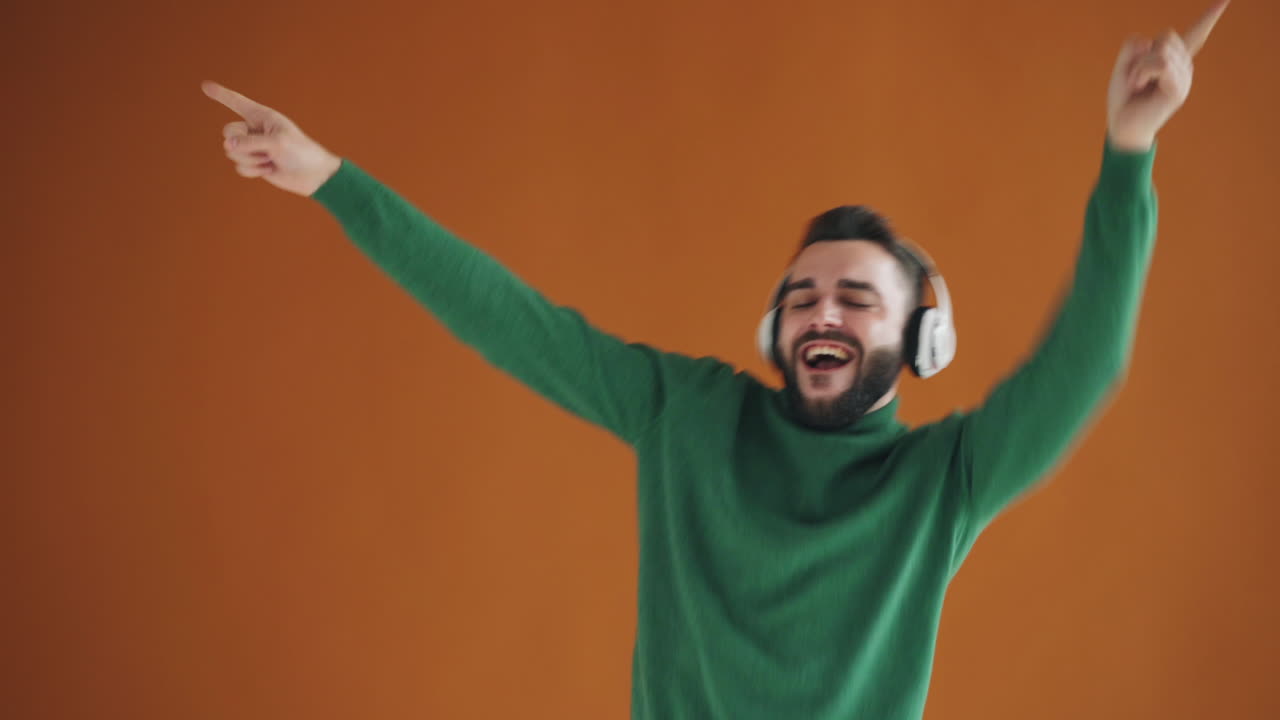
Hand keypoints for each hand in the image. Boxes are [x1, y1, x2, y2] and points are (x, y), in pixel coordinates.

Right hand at [202, 81, 342, 196]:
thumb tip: (228, 147)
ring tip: (272, 160)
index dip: (220, 94)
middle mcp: (255, 129)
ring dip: (252, 160)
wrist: (313, 176)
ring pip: (232, 152)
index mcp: (262, 116)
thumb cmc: (300, 153)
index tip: (205, 85)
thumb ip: (249, 143)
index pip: (237, 102)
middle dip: (244, 145)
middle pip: (228, 132)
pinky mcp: (254, 163)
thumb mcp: (276, 143)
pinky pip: (239, 167)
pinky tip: (270, 169)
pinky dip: (254, 171)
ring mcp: (253, 147)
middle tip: (266, 151)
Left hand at [1106, 0, 1228, 151]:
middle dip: (1143, 54)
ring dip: (1140, 66)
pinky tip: (1140, 87)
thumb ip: (1132, 47)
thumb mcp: (1122, 67)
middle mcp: (1183, 66)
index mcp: (1173, 59)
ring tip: (1138, 84)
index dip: (1211, 16)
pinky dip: (1141, 72)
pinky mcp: (1179, 88)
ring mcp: (1184, 77)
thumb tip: (1148, 41)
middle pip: (1166, 36)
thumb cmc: (1124, 99)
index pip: (1196, 33)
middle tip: (1137, 78)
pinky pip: (1159, 62)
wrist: (1123, 127)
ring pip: (1161, 49)